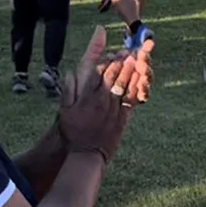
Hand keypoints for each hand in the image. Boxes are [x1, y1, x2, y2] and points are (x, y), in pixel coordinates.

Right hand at [57, 27, 144, 162]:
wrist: (86, 154)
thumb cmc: (73, 132)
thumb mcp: (65, 110)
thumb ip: (69, 90)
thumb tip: (70, 73)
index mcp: (88, 96)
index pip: (100, 73)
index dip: (108, 61)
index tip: (113, 53)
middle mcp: (102, 100)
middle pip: (115, 77)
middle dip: (122, 63)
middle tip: (129, 52)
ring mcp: (114, 109)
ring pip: (125, 86)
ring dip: (131, 71)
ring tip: (136, 60)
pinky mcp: (122, 118)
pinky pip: (131, 100)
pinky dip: (136, 88)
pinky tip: (140, 80)